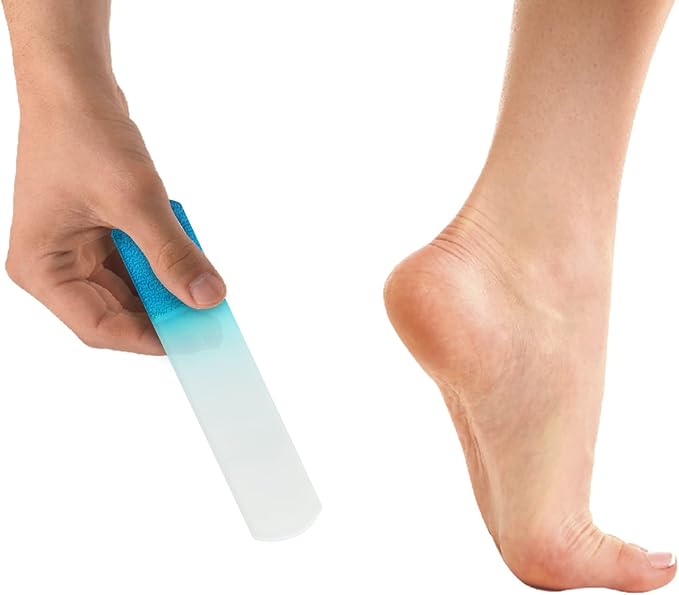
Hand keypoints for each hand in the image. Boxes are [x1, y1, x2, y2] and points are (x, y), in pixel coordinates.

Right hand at [5, 88, 225, 353]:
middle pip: (117, 313)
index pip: (98, 327)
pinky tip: (190, 264)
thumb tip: (207, 297)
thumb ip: (172, 254)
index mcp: (44, 268)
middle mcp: (58, 267)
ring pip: (133, 292)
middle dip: (164, 315)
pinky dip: (165, 267)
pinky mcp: (100, 238)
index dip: (148, 339)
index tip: (193, 342)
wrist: (75, 87)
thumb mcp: (135, 200)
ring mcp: (79, 254)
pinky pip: (138, 266)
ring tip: (204, 290)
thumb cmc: (84, 134)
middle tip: (209, 321)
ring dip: (168, 290)